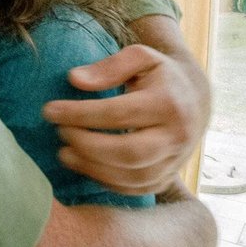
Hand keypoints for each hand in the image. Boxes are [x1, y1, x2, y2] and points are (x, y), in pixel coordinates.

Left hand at [41, 42, 208, 194]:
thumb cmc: (160, 75)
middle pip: (128, 152)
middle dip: (87, 146)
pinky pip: (134, 189)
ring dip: (92, 168)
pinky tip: (83, 165)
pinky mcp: (166, 178)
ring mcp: (174, 161)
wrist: (195, 100)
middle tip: (60, 133)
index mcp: (169, 103)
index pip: (119, 114)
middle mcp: (176, 136)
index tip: (50, 110)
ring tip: (64, 152)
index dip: (81, 114)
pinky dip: (105, 181)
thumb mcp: (140, 57)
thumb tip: (75, 79)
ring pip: (131, 176)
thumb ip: (109, 66)